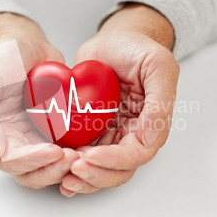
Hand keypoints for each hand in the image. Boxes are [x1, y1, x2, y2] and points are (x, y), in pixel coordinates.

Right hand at [0, 13, 78, 188]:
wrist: (25, 44)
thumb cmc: (0, 59)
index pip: (11, 161)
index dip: (33, 161)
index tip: (54, 152)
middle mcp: (12, 142)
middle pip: (31, 172)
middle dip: (52, 169)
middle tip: (73, 158)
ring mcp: (33, 138)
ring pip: (49, 166)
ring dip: (64, 167)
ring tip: (82, 155)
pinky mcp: (52, 131)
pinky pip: (64, 150)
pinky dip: (75, 153)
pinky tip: (88, 148)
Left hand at [60, 3, 179, 195]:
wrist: (114, 39)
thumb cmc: (138, 49)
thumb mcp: (158, 67)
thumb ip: (160, 103)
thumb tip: (150, 138)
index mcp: (150, 125)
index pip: (136, 155)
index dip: (114, 161)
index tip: (91, 157)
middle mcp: (130, 134)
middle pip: (117, 170)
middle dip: (96, 175)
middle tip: (73, 170)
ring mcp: (109, 134)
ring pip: (98, 168)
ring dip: (82, 177)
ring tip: (63, 175)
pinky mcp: (89, 129)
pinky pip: (80, 152)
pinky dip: (69, 164)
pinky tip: (56, 168)